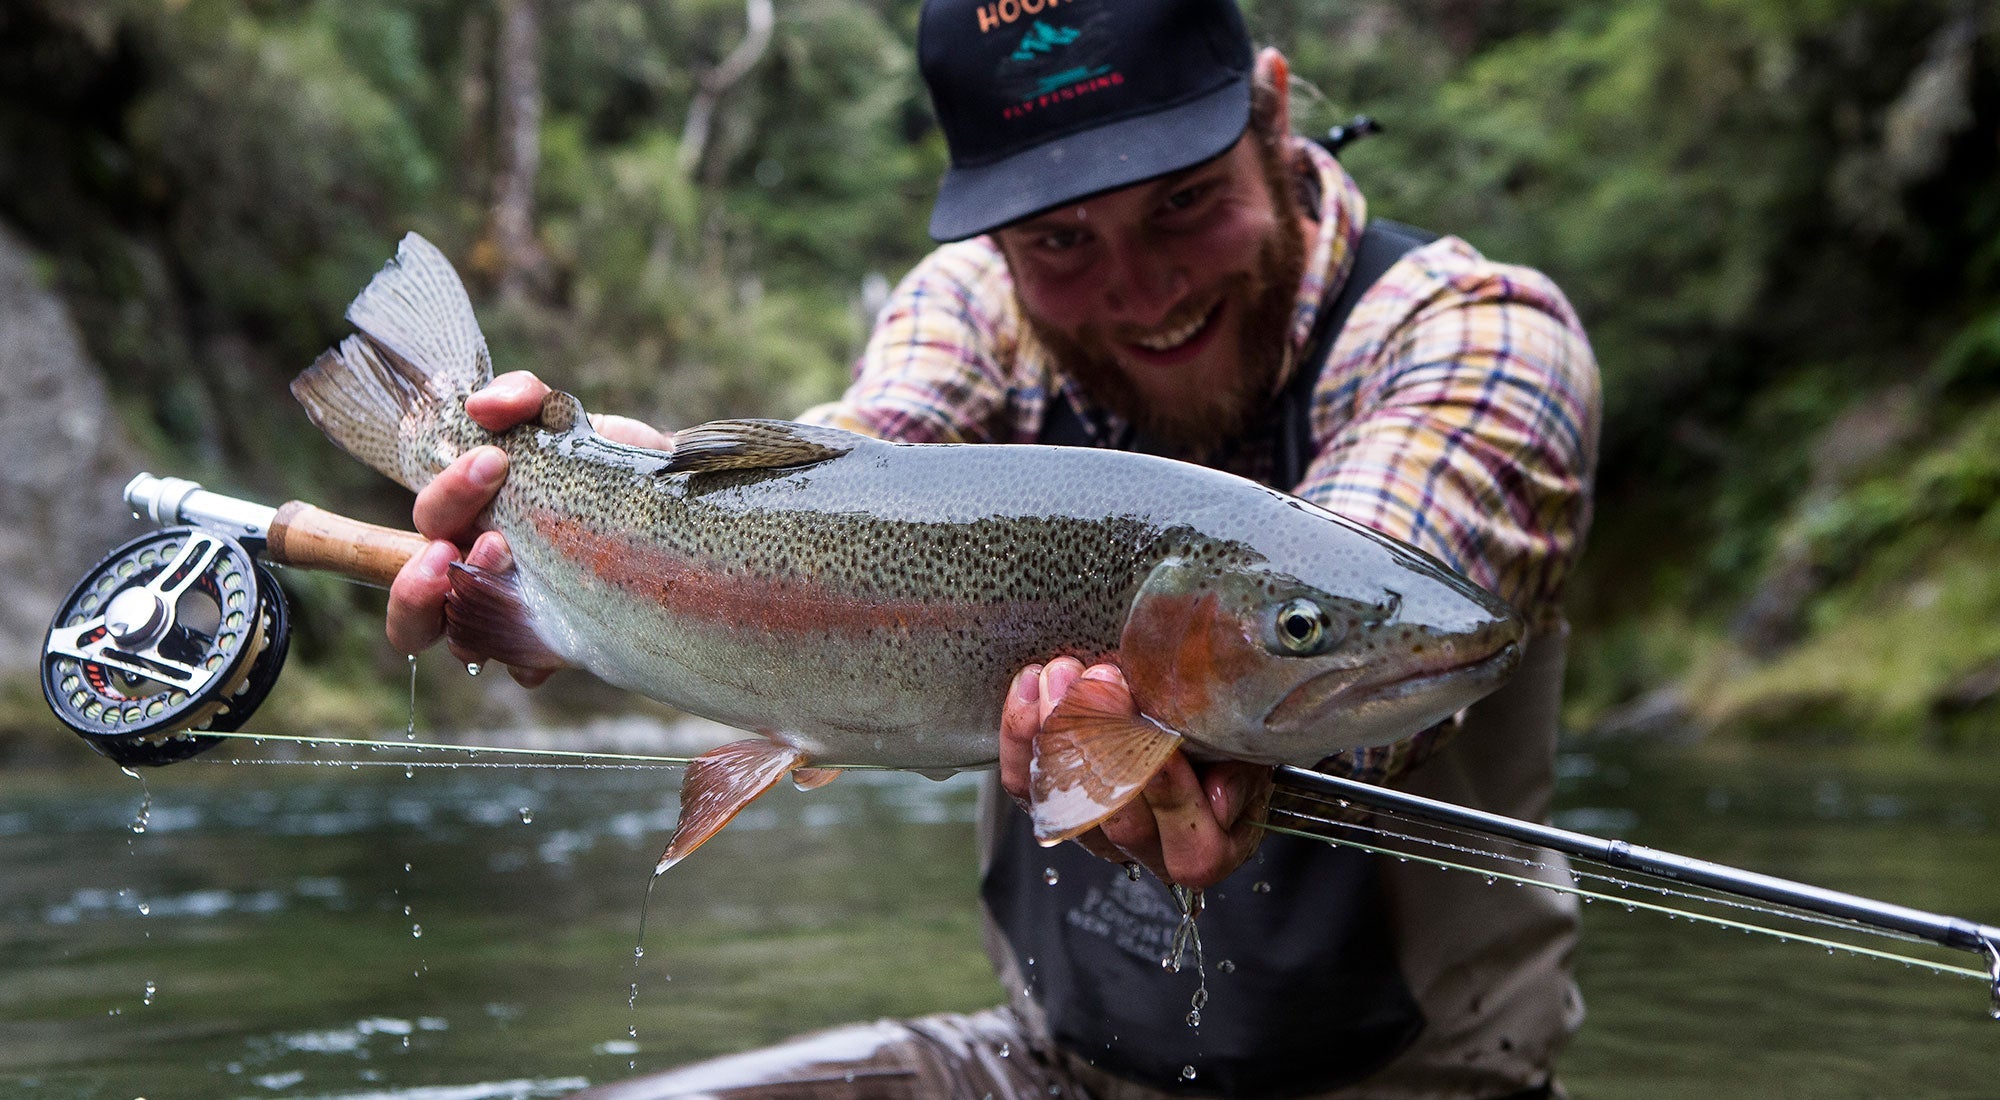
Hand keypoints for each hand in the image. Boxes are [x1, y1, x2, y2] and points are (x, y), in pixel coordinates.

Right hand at [385, 371, 670, 684]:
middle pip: (417, 588)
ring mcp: (513, 611)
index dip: (440, 499)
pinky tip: (553, 643)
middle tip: (495, 540)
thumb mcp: (566, 419)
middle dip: (429, 568)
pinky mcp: (556, 643)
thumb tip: (482, 406)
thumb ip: (522, 398)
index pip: (423, 523)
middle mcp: (478, 569)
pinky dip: (526, 659)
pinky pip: (521, 667)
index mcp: (470, 518)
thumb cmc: (605, 461)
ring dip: (470, 608)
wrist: (680, 500)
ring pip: (457, 636)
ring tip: (511, 567)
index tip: (490, 465)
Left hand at [1000, 658, 1271, 888]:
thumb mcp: (1248, 749)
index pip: (1191, 842)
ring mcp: (1095, 834)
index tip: (1163, 740)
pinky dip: (1023, 733)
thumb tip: (1214, 780)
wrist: (1186, 730)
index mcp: (1207, 847)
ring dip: (1060, 730)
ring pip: (1064, 800)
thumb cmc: (1223, 742)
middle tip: (1103, 681)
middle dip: (1108, 745)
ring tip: (1062, 675)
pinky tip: (1030, 686)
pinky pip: (1027, 783)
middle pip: (1119, 820)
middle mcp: (1148, 852)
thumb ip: (1239, 763)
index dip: (1174, 794)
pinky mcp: (1054, 807)